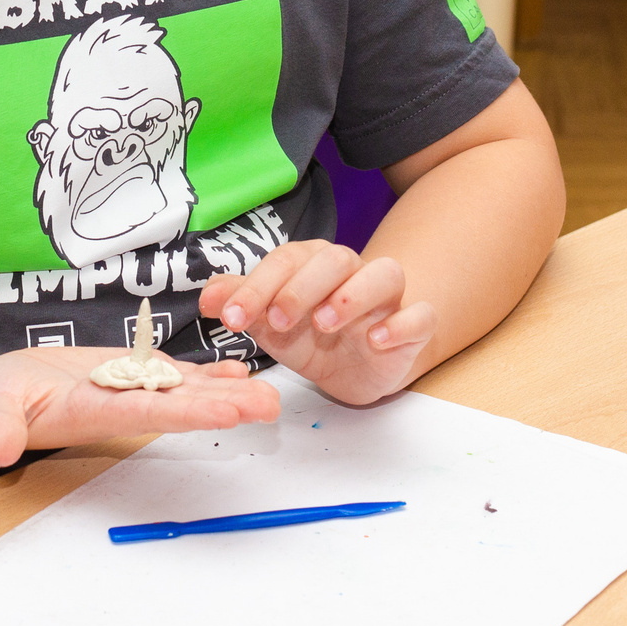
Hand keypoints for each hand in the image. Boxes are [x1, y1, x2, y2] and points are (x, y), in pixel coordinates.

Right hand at [0, 345, 279, 467]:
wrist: (2, 392)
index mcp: (92, 414)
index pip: (146, 414)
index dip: (186, 414)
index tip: (224, 414)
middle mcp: (121, 407)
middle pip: (180, 407)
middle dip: (224, 406)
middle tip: (268, 406)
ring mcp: (130, 391)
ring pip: (185, 391)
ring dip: (227, 392)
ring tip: (268, 392)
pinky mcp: (130, 374)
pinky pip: (176, 376)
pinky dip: (209, 374)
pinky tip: (240, 370)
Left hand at [200, 240, 434, 406]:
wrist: (355, 368)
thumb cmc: (310, 336)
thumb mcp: (270, 323)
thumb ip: (241, 303)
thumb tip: (207, 296)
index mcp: (313, 262)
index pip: (285, 260)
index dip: (255, 286)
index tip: (229, 318)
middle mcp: (352, 270)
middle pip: (335, 258)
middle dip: (302, 287)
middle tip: (278, 321)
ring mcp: (386, 297)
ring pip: (385, 273)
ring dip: (354, 294)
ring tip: (325, 322)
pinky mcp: (413, 325)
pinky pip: (419, 314)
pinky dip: (400, 324)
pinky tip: (376, 340)